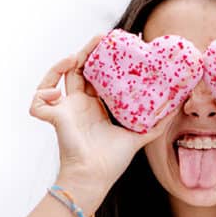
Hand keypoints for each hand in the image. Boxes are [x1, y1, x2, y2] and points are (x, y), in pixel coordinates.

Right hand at [29, 34, 175, 186]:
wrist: (94, 177)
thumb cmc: (112, 161)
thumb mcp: (138, 136)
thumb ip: (156, 122)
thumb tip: (177, 106)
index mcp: (95, 106)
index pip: (95, 74)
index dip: (102, 58)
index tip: (113, 44)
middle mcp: (79, 105)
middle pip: (77, 69)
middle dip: (86, 52)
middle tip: (99, 39)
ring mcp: (65, 110)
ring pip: (54, 78)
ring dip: (60, 65)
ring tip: (74, 58)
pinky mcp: (55, 118)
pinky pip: (37, 104)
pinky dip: (42, 97)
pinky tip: (56, 95)